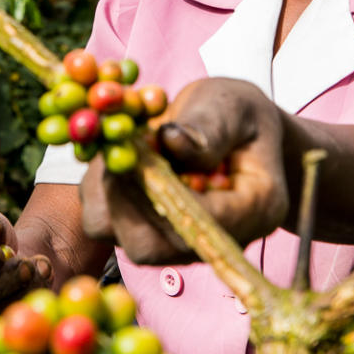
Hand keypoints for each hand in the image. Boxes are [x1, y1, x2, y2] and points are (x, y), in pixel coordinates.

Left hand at [79, 78, 291, 264]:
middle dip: (123, 194)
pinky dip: (98, 187)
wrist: (237, 133)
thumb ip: (209, 126)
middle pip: (150, 247)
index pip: (200, 223)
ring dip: (105, 188)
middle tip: (120, 145)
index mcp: (255, 210)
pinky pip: (105, 222)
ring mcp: (176, 243)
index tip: (139, 146)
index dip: (159, 191)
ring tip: (121, 145)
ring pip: (117, 236)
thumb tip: (172, 141)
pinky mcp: (147, 233)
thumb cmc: (240, 116)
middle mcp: (215, 239)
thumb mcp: (232, 106)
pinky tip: (115, 154)